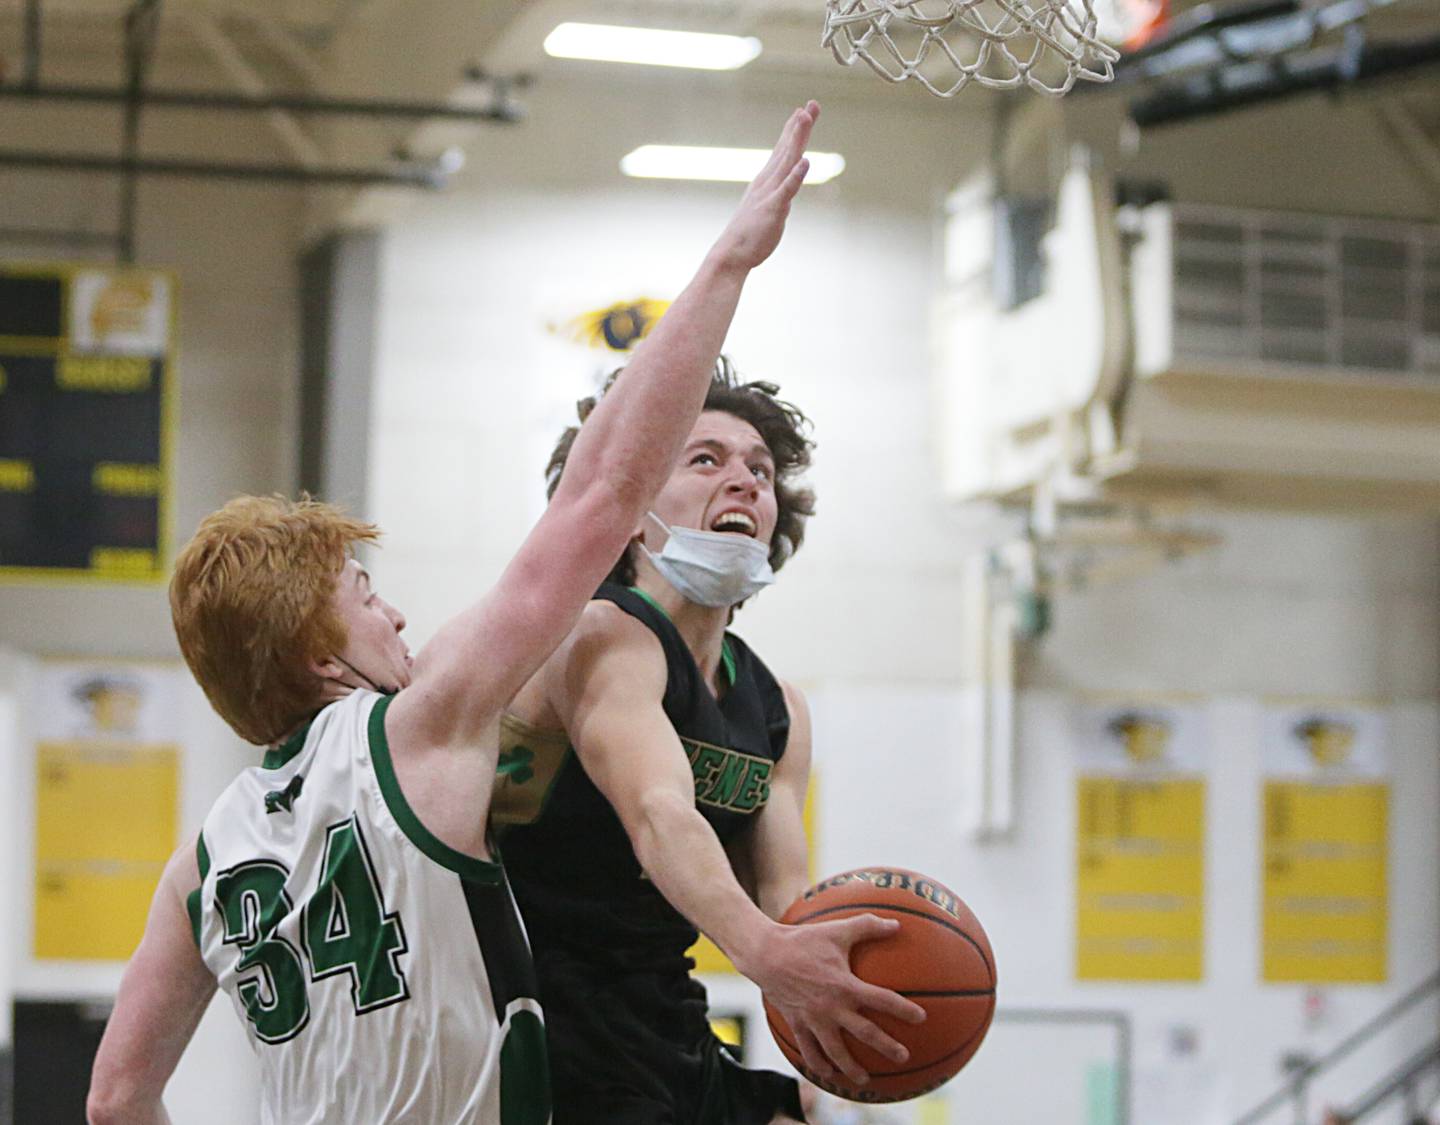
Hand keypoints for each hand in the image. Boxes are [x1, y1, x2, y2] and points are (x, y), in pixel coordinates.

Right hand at [709, 101, 819, 273]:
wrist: (731, 255)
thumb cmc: (748, 236)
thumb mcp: (765, 210)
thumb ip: (777, 197)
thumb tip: (784, 195)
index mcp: (766, 181)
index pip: (782, 151)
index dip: (793, 130)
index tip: (802, 111)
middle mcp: (767, 182)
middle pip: (787, 149)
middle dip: (799, 126)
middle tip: (812, 104)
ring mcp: (770, 194)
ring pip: (787, 162)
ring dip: (796, 139)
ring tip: (805, 118)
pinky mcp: (773, 210)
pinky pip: (787, 190)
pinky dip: (796, 175)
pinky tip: (806, 161)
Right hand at [738, 913, 925, 1087]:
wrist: (766, 954)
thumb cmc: (804, 939)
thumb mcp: (837, 930)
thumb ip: (868, 926)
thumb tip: (897, 924)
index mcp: (845, 986)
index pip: (881, 1000)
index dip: (903, 1010)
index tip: (920, 1018)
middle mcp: (832, 1007)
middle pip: (865, 1033)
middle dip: (886, 1046)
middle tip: (904, 1057)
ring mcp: (814, 1020)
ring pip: (836, 1052)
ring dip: (851, 1068)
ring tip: (864, 1081)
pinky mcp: (798, 1025)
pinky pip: (808, 1051)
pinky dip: (818, 1066)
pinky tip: (827, 1075)